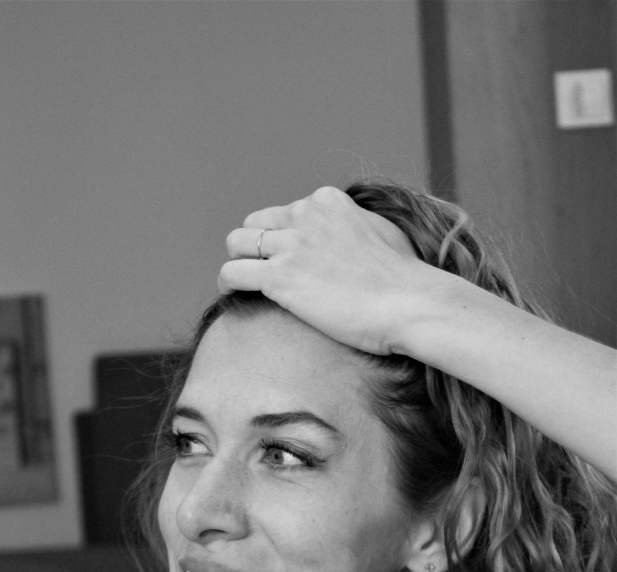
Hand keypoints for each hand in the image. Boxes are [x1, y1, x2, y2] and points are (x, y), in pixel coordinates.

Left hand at [218, 186, 426, 356]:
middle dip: (255, 247)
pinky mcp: (280, 278)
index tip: (289, 261)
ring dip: (237, 261)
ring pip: (237, 242)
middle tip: (261, 272)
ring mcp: (291, 245)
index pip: (286, 212)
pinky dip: (227, 282)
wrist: (410, 304)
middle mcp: (305, 215)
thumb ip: (356, 228)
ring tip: (241, 282)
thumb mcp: (381, 235)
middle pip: (255, 223)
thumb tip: (354, 234)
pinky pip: (233, 272)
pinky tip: (231, 294)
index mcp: (328, 202)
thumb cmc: (405, 279)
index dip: (283, 238)